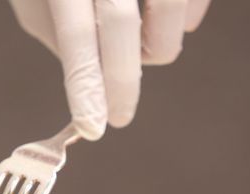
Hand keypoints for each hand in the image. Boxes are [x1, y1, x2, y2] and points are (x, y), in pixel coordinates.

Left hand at [9, 0, 211, 139]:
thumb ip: (55, 28)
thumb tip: (86, 81)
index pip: (76, 32)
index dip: (86, 84)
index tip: (92, 127)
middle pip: (120, 26)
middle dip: (120, 83)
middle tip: (120, 117)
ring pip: (167, 25)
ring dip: (153, 48)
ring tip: (138, 36)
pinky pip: (194, 8)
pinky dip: (180, 23)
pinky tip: (159, 9)